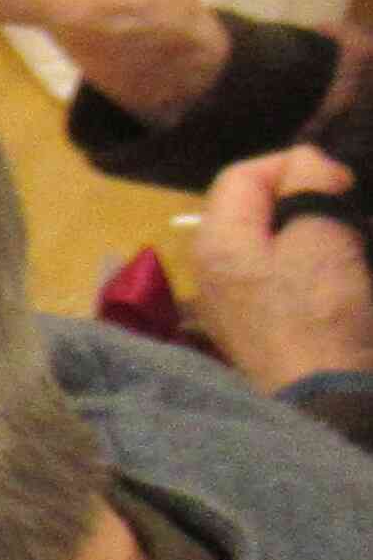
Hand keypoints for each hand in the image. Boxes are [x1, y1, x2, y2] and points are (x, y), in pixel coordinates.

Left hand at [192, 147, 372, 393]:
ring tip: (349, 238)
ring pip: (271, 240)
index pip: (241, 175)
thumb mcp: (318, 236)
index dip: (292, 164)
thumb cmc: (320, 311)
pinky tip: (340, 271)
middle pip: (253, 208)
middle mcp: (212, 267)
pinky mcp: (262, 324)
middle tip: (346, 208)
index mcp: (215, 240)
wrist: (327, 396)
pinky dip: (310, 262)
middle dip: (302, 197)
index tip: (339, 182)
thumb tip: (305, 162)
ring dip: (311, 230)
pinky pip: (281, 275)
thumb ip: (307, 186)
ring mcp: (234, 300)